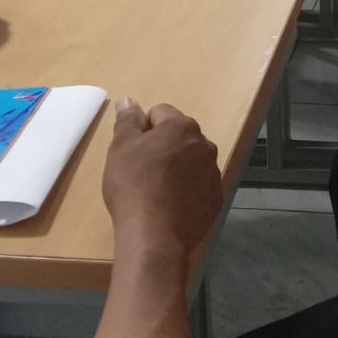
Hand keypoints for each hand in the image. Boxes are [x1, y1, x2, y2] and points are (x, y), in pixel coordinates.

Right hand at [103, 99, 222, 254]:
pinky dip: (187, 191)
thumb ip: (127, 121)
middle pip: (179, 137)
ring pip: (191, 161)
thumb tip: (129, 101)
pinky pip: (199, 186)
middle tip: (141, 170)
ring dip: (176, 168)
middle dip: (162, 147)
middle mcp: (205, 144)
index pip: (160, 113)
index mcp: (182, 126)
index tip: (132, 152)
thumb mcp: (121, 148)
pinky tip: (169, 206)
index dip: (142, 130)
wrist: (154, 235)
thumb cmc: (134, 185)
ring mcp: (213, 173)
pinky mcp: (216, 199)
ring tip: (155, 191)